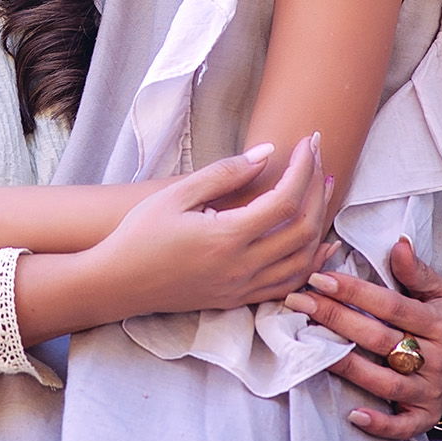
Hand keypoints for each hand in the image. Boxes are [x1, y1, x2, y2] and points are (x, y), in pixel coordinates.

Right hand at [93, 136, 334, 316]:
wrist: (118, 283)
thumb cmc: (140, 235)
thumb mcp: (175, 195)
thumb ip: (224, 174)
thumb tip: (266, 153)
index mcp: (226, 238)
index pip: (285, 200)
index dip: (303, 168)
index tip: (308, 141)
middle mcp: (242, 267)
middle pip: (303, 229)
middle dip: (318, 189)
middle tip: (319, 158)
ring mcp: (243, 287)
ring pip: (304, 259)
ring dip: (321, 223)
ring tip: (323, 190)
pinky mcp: (239, 299)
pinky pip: (290, 284)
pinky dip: (312, 262)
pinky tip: (321, 244)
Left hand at [286, 236, 441, 438]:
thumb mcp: (441, 293)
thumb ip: (417, 271)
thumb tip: (398, 243)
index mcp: (439, 324)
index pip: (390, 306)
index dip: (354, 291)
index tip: (320, 278)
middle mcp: (436, 359)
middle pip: (379, 339)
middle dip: (336, 319)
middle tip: (298, 301)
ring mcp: (430, 391)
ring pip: (383, 381)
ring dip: (344, 364)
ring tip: (307, 345)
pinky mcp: (425, 417)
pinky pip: (402, 426)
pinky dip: (380, 424)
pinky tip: (353, 415)